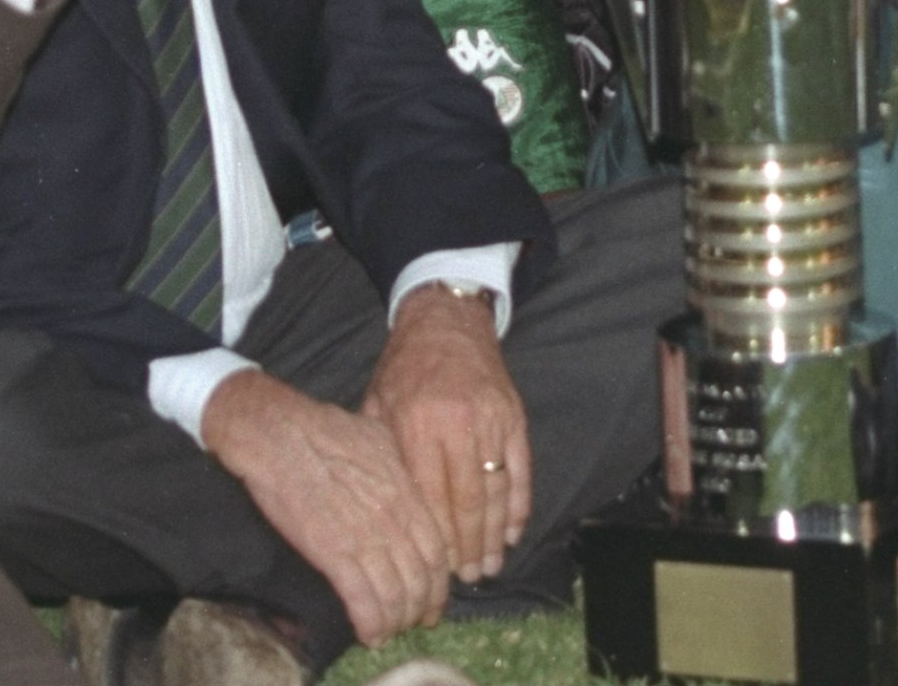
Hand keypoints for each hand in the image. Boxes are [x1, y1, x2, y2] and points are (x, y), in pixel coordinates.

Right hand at [201, 370, 450, 645]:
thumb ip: (402, 468)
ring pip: (396, 594)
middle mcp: (395, 519)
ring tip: (391, 632)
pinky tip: (370, 634)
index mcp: (408, 492)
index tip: (435, 597)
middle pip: (422, 577)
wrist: (283, 435)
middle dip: (422, 607)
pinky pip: (362, 599)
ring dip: (396, 620)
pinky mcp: (333, 552)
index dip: (440, 582)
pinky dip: (370, 623)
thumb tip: (412, 485)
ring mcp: (365, 537)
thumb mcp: (382, 439)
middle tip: (415, 622)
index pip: (438, 550)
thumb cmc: (328, 430)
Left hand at [364, 286, 530, 585]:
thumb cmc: (403, 367)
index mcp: (416, 424)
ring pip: (497, 489)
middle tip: (468, 578)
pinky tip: (512, 531)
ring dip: (495, 534)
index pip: (429, 496)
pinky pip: (521, 468)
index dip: (436, 537)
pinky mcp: (514, 415)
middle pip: (467, 501)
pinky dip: (519, 503)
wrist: (446, 319)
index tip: (436, 568)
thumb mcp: (376, 405)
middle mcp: (457, 424)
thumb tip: (385, 512)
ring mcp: (491, 419)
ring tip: (490, 566)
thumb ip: (382, 455)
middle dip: (468, 546)